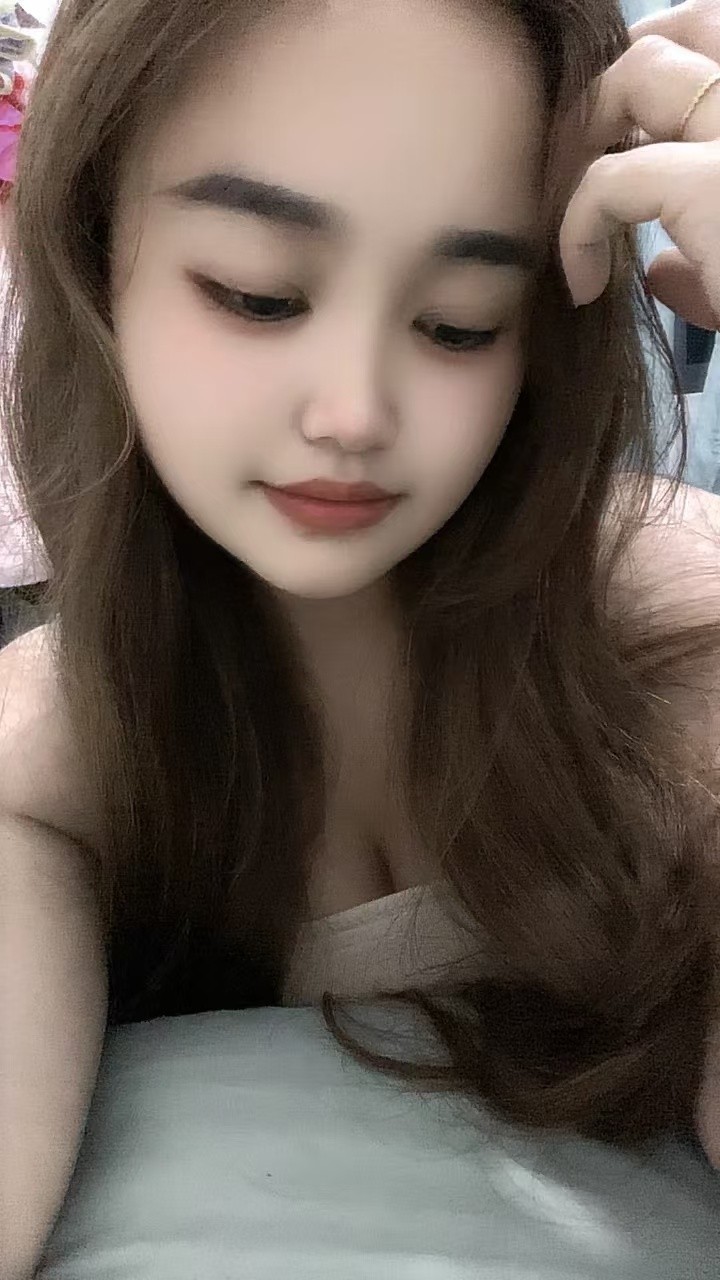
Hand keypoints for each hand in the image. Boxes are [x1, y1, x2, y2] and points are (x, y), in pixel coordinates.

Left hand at [559, 0, 719, 329]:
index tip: (627, 125)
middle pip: (686, 28)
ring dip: (589, 126)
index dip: (668, 60)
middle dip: (619, 78)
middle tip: (581, 153)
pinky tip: (582, 284)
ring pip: (643, 71)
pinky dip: (578, 230)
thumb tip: (660, 270)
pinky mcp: (718, 189)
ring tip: (571, 198)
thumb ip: (718, 261)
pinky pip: (610, 180)